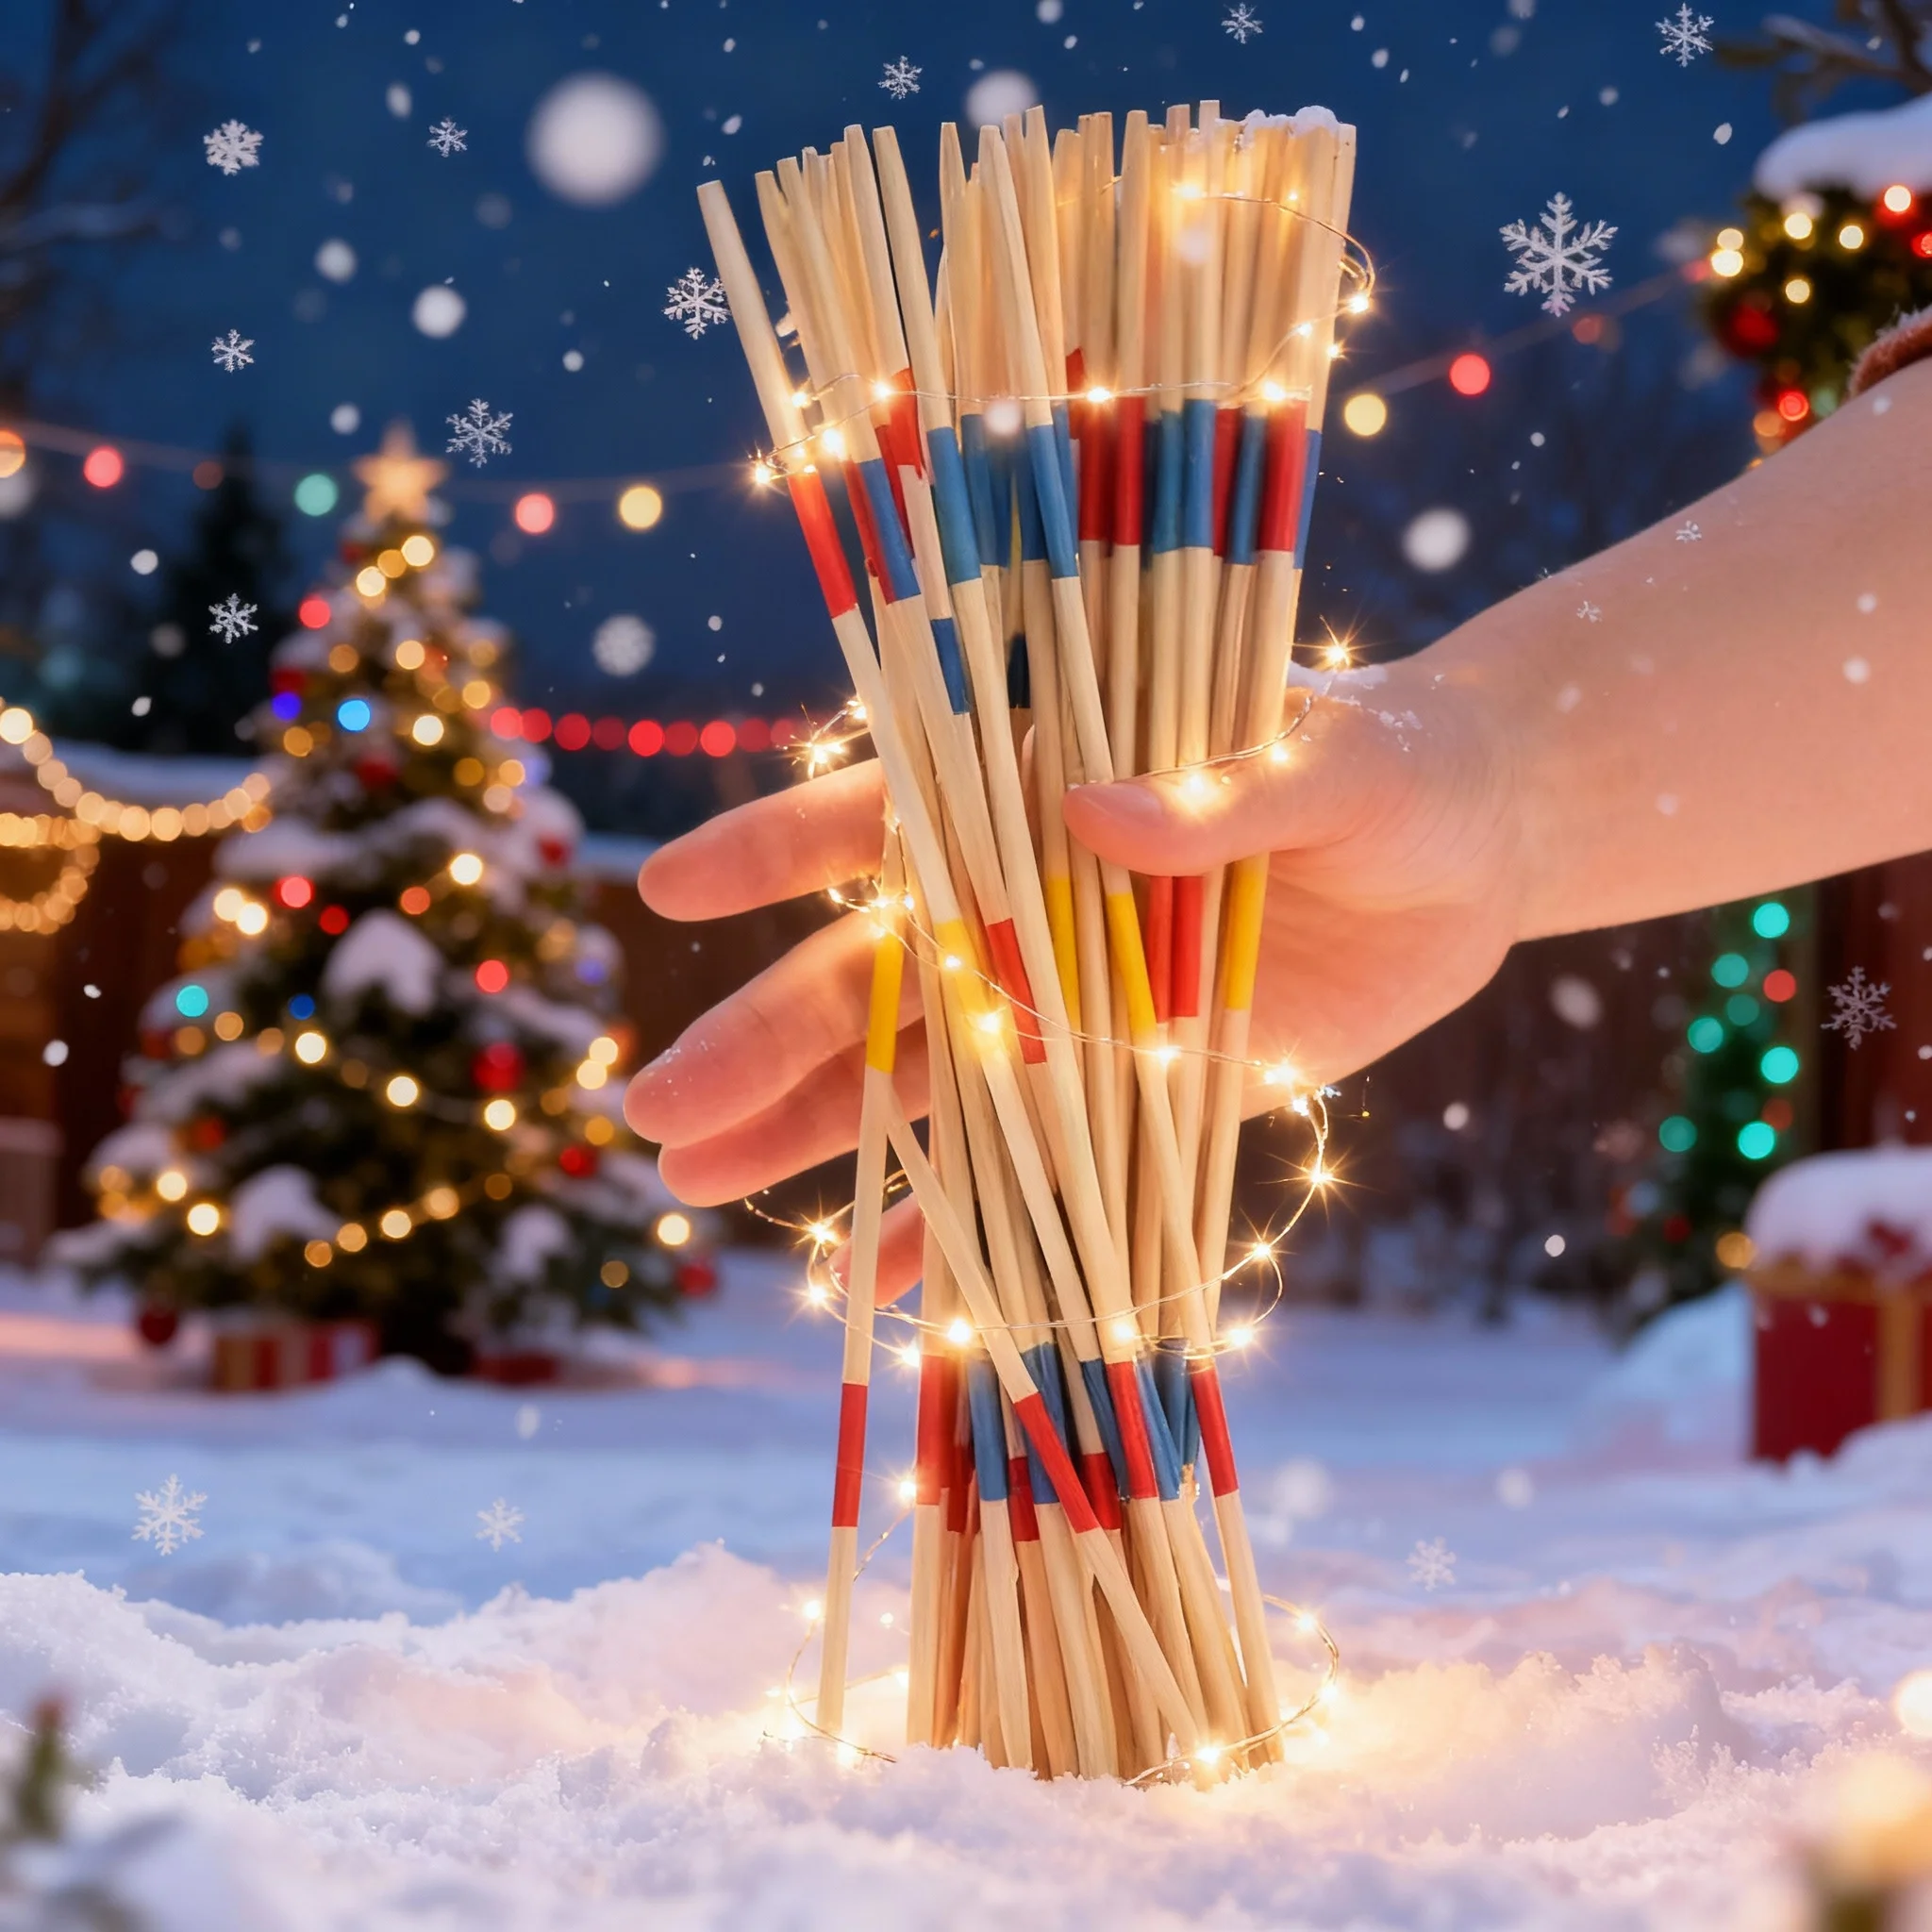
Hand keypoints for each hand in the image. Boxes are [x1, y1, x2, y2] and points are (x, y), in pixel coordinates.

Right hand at [625, 664, 1526, 1296]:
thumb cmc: (1396, 768)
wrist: (1469, 852)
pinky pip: (1028, 1164)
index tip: (673, 890)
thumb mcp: (1334, 766)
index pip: (899, 809)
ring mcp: (1072, 999)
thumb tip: (1090, 812)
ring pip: (922, 1078)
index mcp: (1052, 786)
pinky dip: (959, 1224)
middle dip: (765, 1041)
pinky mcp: (1130, 1083)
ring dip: (814, 1137)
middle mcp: (1035, 898)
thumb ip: (1221, 794)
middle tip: (654, 1115)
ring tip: (701, 1192)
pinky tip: (872, 1283)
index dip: (784, 846)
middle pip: (878, 974)